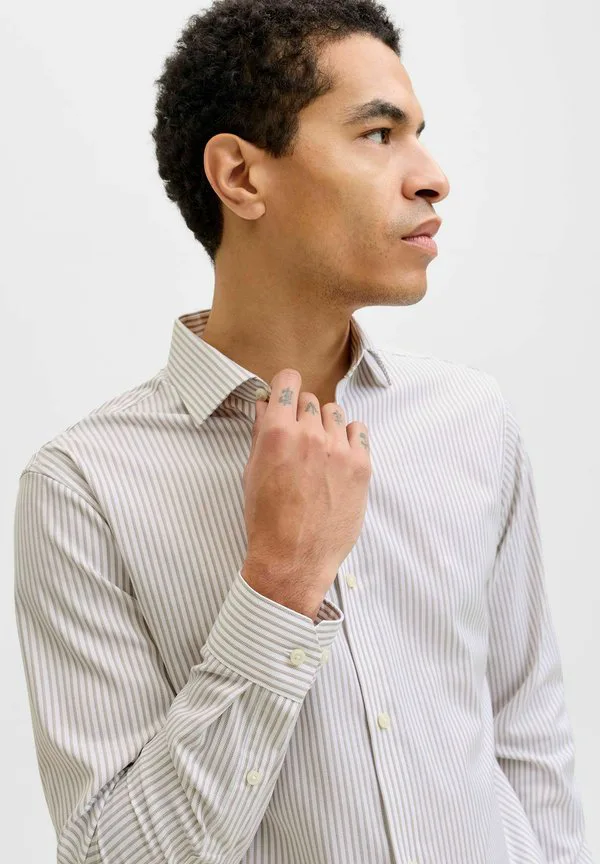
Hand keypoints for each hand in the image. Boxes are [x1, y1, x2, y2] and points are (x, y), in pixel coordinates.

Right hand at [241, 368, 371, 618]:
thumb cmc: (266, 520)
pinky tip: (339, 456)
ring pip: (335, 413)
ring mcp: (339, 450)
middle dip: (302, 413)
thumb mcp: (252, 472)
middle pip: (310, 400)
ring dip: (326, 425)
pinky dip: (350, 437)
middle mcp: (311, 435)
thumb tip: (267, 405)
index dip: (285, 386)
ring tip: (320, 451)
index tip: (285, 395)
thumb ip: (261, 433)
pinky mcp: (361, 466)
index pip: (288, 381)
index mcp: (278, 432)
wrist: (292, 559)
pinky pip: (359, 431)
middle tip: (298, 438)